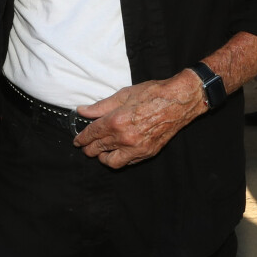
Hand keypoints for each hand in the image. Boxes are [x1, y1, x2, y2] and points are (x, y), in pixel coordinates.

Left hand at [74, 71, 206, 169]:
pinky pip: (128, 162)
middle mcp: (125, 138)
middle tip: (86, 145)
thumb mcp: (123, 95)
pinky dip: (120, 158)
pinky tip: (118, 151)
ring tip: (101, 151)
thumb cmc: (153, 94)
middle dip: (88, 148)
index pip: (92, 134)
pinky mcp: (147, 153)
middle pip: (98, 149)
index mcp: (116, 122)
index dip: (81, 138)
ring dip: (103, 157)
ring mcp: (137, 148)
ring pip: (111, 162)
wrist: (178, 101)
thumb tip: (82, 111)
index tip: (77, 140)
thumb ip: (100, 106)